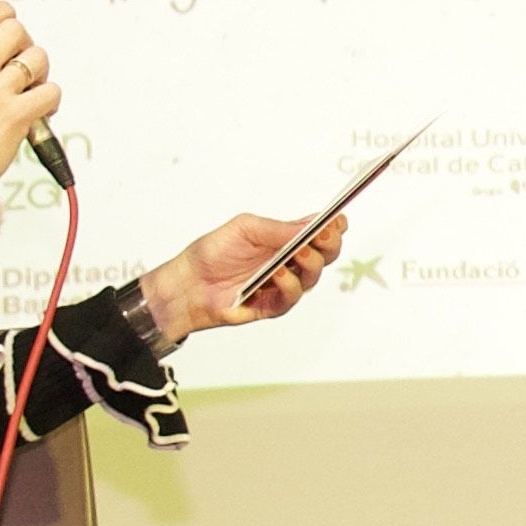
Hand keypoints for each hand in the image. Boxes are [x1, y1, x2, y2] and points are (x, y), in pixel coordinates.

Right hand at [0, 0, 60, 197]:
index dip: (1, 11)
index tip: (8, 19)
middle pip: (14, 29)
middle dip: (25, 42)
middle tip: (22, 61)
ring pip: (37, 57)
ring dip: (41, 72)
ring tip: (31, 90)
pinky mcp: (17, 116)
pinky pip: (51, 91)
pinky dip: (51, 100)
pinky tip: (40, 110)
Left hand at [139, 211, 338, 343]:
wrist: (189, 282)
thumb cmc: (214, 253)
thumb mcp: (246, 228)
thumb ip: (279, 229)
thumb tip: (310, 225)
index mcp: (285, 239)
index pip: (320, 233)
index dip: (334, 227)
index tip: (336, 221)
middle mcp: (290, 262)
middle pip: (326, 255)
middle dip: (330, 244)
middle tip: (322, 236)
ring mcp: (284, 284)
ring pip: (313, 276)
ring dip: (310, 263)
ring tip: (296, 253)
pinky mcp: (273, 304)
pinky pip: (292, 297)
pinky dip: (289, 284)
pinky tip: (277, 274)